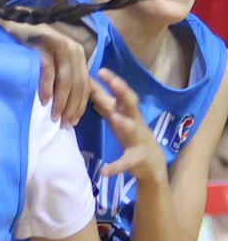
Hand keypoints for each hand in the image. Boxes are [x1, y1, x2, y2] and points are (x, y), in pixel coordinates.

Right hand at [0, 17, 92, 123]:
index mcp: (78, 55)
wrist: (15, 22)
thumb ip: (63, 74)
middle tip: (64, 124)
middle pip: (77, 84)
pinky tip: (44, 101)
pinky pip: (49, 71)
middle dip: (72, 107)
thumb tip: (68, 101)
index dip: (80, 105)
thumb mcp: (54, 59)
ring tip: (54, 117)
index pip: (84, 84)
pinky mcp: (44, 46)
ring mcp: (59, 47)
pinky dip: (47, 87)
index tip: (73, 121)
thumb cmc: (32, 45)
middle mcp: (73, 50)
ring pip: (65, 80)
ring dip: (61, 101)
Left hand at [91, 69, 168, 185]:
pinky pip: (126, 162)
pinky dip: (116, 167)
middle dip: (120, 88)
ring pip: (133, 127)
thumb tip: (88, 87)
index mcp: (127, 113)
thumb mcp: (118, 119)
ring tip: (113, 117)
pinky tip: (104, 171)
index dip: (109, 81)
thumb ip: (105, 105)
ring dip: (124, 122)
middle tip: (107, 75)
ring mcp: (138, 139)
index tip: (97, 68)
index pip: (118, 94)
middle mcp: (135, 121)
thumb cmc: (131, 137)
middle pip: (130, 102)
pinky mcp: (137, 158)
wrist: (151, 165)